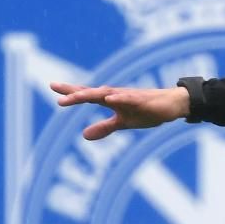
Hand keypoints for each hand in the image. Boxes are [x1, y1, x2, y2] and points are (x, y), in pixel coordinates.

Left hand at [50, 82, 190, 139]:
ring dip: (91, 94)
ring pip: (106, 94)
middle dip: (74, 93)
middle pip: (91, 93)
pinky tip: (109, 98)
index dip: (70, 93)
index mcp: (110, 100)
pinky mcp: (141, 100)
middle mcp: (116, 95)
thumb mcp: (123, 123)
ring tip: (75, 97)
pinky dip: (118, 98)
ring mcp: (128, 96)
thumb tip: (84, 136)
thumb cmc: (147, 111)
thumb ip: (104, 128)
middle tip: (55, 90)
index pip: (87, 95)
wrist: (171, 105)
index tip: (53, 87)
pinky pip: (128, 99)